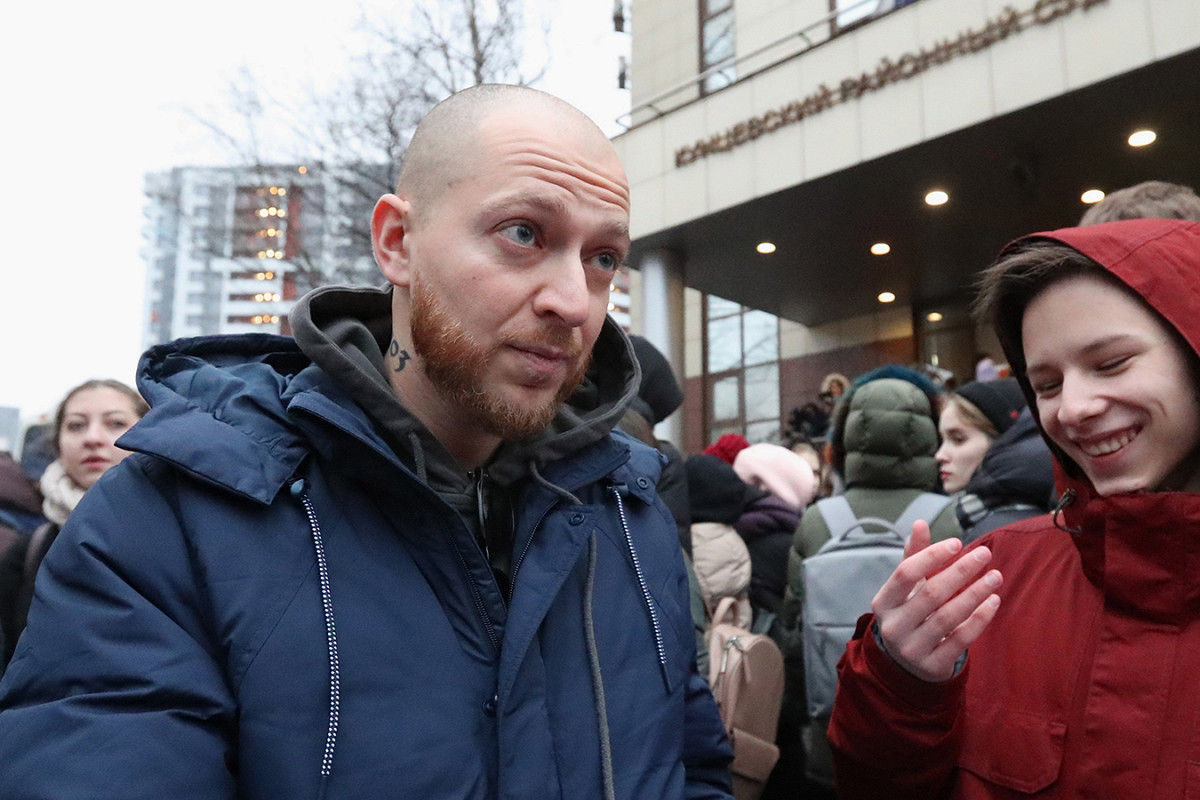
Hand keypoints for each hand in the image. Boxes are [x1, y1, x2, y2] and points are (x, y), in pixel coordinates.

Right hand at [870, 520, 1002, 682]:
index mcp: (883, 602)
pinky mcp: (932, 665)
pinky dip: (979, 619)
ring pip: (948, 617)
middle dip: (960, 571)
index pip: (906, 573)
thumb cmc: (910, 612)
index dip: (931, 556)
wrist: (907, 662)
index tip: (958, 543)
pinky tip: (993, 602)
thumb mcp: (907, 587)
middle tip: (984, 554)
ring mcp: (912, 649)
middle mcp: (893, 626)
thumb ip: (915, 556)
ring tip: (995, 577)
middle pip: (931, 593)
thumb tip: (920, 523)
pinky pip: (961, 639)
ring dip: (975, 594)